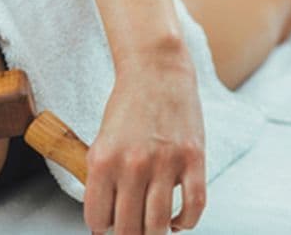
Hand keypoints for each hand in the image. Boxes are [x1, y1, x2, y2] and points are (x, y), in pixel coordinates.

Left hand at [84, 44, 205, 234]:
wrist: (156, 72)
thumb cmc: (126, 106)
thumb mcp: (101, 139)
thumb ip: (101, 174)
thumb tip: (104, 213)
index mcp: (103, 160)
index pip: (97, 217)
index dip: (99, 227)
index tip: (103, 227)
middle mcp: (133, 165)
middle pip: (128, 228)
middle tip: (127, 232)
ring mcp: (166, 164)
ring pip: (158, 225)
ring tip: (150, 231)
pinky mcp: (193, 160)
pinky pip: (193, 207)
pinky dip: (185, 223)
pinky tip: (175, 222)